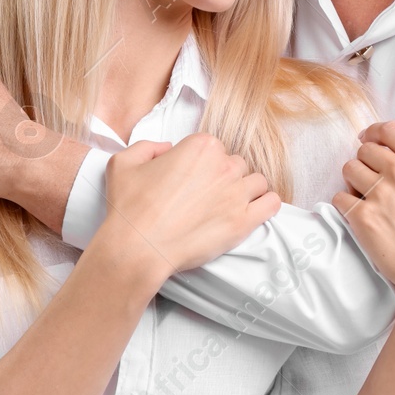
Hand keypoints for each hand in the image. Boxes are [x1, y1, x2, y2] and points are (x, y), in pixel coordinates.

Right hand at [94, 132, 281, 284]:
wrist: (138, 247)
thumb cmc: (130, 208)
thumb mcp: (124, 163)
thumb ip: (148, 147)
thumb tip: (167, 149)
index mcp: (200, 147)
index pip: (214, 148)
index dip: (202, 164)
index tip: (193, 179)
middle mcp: (223, 165)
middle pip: (235, 164)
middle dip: (224, 177)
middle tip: (208, 195)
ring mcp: (237, 193)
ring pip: (256, 182)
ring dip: (246, 190)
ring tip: (230, 204)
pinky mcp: (244, 221)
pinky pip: (271, 203)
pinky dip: (267, 204)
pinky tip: (256, 210)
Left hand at [330, 121, 394, 325]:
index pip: (390, 129)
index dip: (376, 133)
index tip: (370, 139)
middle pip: (366, 148)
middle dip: (366, 159)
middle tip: (371, 176)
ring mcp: (380, 193)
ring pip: (349, 168)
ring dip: (353, 179)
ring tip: (364, 195)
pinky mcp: (362, 217)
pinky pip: (340, 197)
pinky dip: (345, 204)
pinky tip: (359, 216)